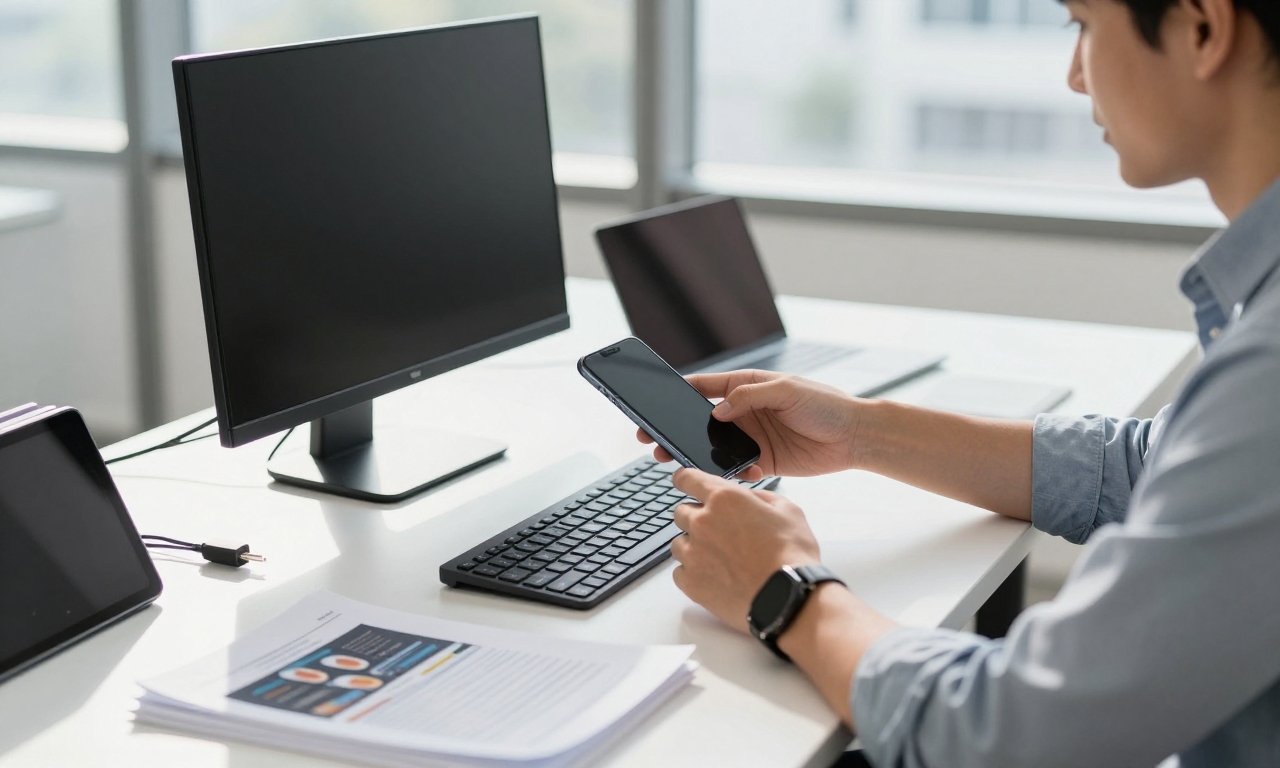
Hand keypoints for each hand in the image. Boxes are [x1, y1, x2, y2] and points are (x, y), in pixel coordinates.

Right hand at [637, 370, 861, 478]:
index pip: (706, 387)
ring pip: (715, 447)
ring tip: (675, 460)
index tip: (656, 401)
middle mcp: (746, 412)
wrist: (855, 436)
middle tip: (653, 439)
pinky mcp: (764, 461)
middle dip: (677, 430)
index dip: (680, 393)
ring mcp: (753, 438)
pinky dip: (730, 473)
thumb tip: (718, 411)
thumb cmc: (825, 404)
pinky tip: (730, 476)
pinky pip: (738, 469)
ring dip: (696, 454)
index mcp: (749, 387)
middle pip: (702, 421)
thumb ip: (751, 396)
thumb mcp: (787, 390)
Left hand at [669, 467, 820, 632]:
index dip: (686, 480)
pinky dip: (693, 572)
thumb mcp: (787, 510)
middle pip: (681, 512)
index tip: (687, 483)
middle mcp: (701, 522)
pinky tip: (715, 576)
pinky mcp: (691, 582)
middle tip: (721, 531)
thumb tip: (748, 498)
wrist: (787, 598)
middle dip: (696, 516)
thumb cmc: (791, 555)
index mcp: (724, 499)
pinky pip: (680, 571)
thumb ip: (761, 497)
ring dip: (694, 545)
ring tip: (720, 558)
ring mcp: (693, 554)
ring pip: (679, 542)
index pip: (687, 478)